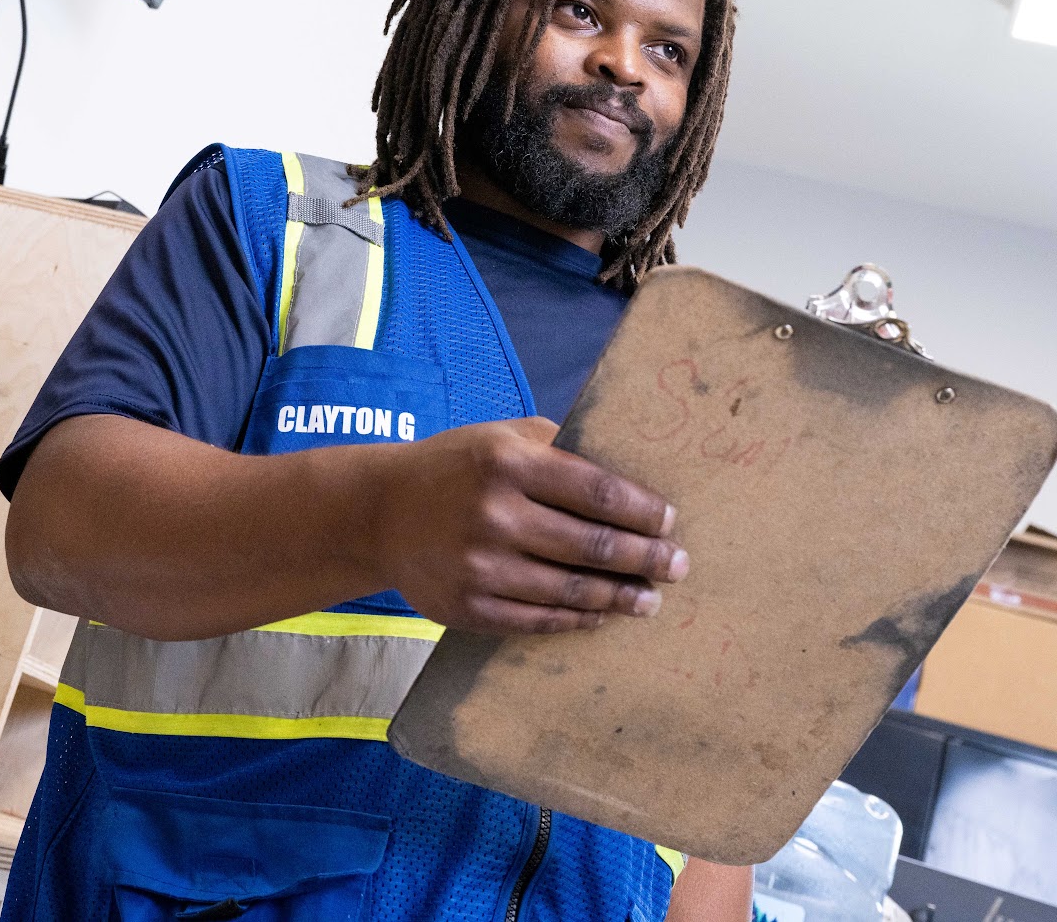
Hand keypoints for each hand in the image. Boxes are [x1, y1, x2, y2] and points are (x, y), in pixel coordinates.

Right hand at [368, 416, 686, 633]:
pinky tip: (601, 614)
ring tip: (649, 599)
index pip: (597, 492)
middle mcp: (494, 515)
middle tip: (677, 565)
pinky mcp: (470, 607)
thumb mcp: (500, 437)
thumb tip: (629, 472)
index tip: (671, 521)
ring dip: (620, 597)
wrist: (379, 513)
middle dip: (646, 559)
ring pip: (572, 590)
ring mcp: (481, 567)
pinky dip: (577, 619)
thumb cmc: (454, 468)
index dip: (644, 511)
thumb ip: (558, 447)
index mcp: (507, 463)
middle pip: (593, 546)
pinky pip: (539, 620)